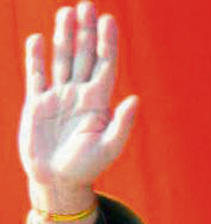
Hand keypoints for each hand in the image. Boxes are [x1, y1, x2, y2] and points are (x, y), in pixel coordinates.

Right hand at [19, 2, 136, 223]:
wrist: (58, 180)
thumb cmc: (87, 166)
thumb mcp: (109, 146)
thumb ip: (122, 123)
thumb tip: (136, 99)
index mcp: (99, 102)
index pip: (105, 65)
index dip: (107, 43)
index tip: (110, 20)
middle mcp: (80, 94)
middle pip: (83, 55)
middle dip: (85, 31)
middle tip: (87, 5)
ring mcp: (58, 97)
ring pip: (62, 60)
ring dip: (64, 36)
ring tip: (67, 12)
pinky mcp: (37, 103)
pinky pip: (36, 75)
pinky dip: (37, 58)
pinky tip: (39, 39)